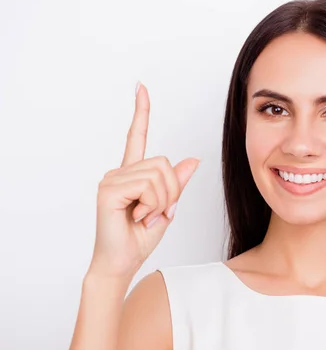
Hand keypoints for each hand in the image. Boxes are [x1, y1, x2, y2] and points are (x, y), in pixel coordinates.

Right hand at [88, 82, 199, 278]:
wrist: (122, 262)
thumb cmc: (140, 237)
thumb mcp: (167, 207)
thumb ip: (177, 183)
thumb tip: (193, 160)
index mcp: (133, 174)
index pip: (137, 136)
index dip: (141, 112)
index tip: (141, 87)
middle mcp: (120, 172)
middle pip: (164, 163)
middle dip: (172, 191)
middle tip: (157, 212)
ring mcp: (112, 179)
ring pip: (159, 175)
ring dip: (163, 201)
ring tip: (145, 215)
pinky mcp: (109, 190)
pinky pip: (148, 186)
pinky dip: (153, 205)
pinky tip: (137, 217)